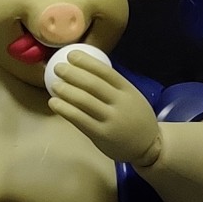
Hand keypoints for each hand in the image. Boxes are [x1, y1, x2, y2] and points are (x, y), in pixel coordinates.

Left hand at [47, 50, 162, 165]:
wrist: (148, 146)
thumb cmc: (135, 118)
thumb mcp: (131, 97)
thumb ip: (113, 86)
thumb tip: (85, 69)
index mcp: (128, 90)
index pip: (105, 71)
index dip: (86, 61)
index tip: (71, 55)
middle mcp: (120, 103)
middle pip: (93, 84)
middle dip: (72, 73)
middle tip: (57, 67)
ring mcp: (111, 120)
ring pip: (84, 101)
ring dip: (66, 90)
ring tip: (54, 84)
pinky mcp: (101, 135)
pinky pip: (80, 119)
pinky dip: (65, 109)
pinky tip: (54, 103)